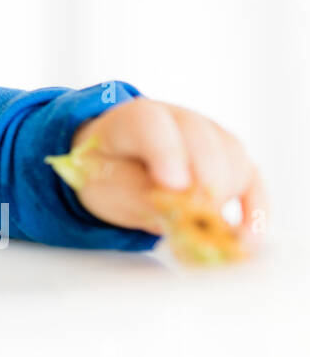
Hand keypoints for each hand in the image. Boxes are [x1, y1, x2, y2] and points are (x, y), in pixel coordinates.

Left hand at [68, 97, 266, 248]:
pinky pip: (252, 179)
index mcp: (133, 118)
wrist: (116, 162)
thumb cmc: (107, 170)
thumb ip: (135, 193)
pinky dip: (253, 209)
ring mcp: (209, 134)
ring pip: (232, 157)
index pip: (151, 124)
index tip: (174, 186)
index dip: (166, 153)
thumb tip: (178, 214)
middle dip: (202, 181)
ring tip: (206, 229)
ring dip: (224, 196)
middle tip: (195, 218)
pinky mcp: (231, 158)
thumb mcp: (104, 184)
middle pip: (201, 138)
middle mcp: (177, 117)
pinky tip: (246, 238)